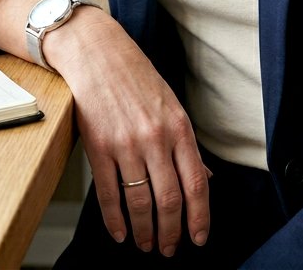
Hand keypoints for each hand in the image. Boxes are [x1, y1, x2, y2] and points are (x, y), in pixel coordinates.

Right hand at [44, 7, 210, 255]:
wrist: (98, 52)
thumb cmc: (137, 77)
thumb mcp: (171, 105)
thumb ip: (186, 144)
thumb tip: (204, 178)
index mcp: (179, 127)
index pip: (196, 182)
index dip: (200, 217)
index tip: (199, 238)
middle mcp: (155, 137)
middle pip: (169, 199)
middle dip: (171, 232)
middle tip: (169, 249)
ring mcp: (125, 144)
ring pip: (140, 202)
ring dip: (144, 232)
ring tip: (145, 245)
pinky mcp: (98, 147)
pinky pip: (108, 194)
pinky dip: (115, 220)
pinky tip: (120, 233)